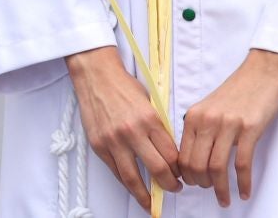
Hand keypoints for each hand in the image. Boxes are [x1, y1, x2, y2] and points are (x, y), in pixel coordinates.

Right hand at [67, 45, 179, 206]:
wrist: (96, 75)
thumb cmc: (124, 86)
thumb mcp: (150, 103)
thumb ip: (158, 127)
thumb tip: (168, 152)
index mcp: (150, 120)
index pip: (172, 155)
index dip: (180, 169)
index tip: (182, 173)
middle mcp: (133, 132)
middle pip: (158, 169)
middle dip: (170, 185)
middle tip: (175, 188)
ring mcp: (114, 140)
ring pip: (134, 178)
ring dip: (146, 195)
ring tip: (153, 202)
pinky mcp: (99, 145)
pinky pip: (115, 171)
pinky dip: (126, 184)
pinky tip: (134, 188)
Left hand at [178, 49, 277, 205]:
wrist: (262, 72)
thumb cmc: (237, 91)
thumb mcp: (208, 107)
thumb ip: (198, 128)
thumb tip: (191, 156)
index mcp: (193, 117)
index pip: (181, 155)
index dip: (186, 175)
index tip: (192, 184)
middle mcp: (206, 121)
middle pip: (196, 165)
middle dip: (201, 185)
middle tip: (209, 191)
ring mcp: (228, 125)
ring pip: (216, 167)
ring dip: (220, 189)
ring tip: (225, 198)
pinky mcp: (249, 129)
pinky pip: (242, 164)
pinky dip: (242, 183)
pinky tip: (244, 192)